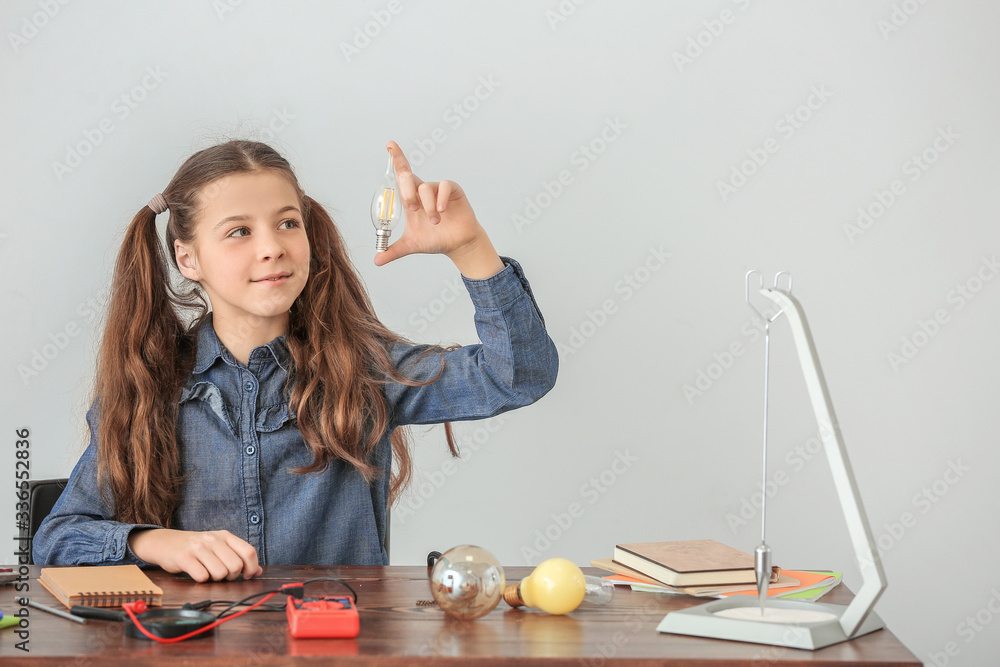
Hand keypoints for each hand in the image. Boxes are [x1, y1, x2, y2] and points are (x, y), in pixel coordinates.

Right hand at [128, 528, 262, 582]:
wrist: (166, 543)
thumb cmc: (197, 548)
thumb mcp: (219, 547)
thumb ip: (239, 556)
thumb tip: (259, 571)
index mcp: (225, 536)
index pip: (249, 552)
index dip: (251, 568)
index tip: (246, 575)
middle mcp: (213, 539)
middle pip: (236, 566)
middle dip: (232, 576)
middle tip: (223, 575)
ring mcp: (198, 548)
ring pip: (220, 573)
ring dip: (216, 579)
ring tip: (208, 573)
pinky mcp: (184, 558)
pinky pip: (202, 577)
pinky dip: (202, 580)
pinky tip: (197, 573)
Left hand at [373, 141, 504, 279]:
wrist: (457, 244)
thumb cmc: (436, 239)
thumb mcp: (411, 245)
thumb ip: (393, 250)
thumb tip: (377, 260)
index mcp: (411, 199)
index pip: (401, 175)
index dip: (396, 159)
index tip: (389, 145)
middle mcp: (422, 191)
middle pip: (408, 177)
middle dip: (406, 191)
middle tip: (412, 208)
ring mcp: (438, 190)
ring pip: (425, 187)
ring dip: (427, 206)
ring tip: (434, 221)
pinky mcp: (453, 190)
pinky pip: (444, 186)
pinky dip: (441, 199)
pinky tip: (442, 211)